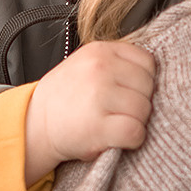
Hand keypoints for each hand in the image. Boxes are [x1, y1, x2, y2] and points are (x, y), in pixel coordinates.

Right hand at [23, 40, 155, 184]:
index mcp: (100, 51)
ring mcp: (99, 96)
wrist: (33, 123)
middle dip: (140, 102)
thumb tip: (156, 76)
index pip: (148, 62)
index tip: (128, 92)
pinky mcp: (97, 126)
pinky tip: (117, 138)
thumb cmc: (66, 97)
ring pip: (144, 110)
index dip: (143, 81)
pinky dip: (132, 140)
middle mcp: (100, 69)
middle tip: (120, 111)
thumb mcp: (86, 64)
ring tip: (114, 124)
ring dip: (136, 122)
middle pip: (149, 87)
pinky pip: (136, 132)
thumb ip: (117, 63)